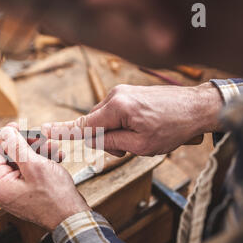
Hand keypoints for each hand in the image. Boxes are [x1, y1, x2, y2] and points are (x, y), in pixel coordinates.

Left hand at [0, 124, 90, 230]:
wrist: (72, 218)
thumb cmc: (54, 198)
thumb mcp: (34, 165)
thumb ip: (16, 146)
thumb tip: (5, 132)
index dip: (4, 137)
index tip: (16, 127)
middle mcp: (2, 190)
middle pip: (7, 156)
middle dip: (26, 145)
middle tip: (41, 138)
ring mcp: (14, 191)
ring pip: (21, 162)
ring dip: (37, 152)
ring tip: (53, 148)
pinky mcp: (25, 192)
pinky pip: (29, 171)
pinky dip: (41, 162)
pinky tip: (55, 158)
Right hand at [42, 83, 222, 155]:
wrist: (198, 108)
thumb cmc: (173, 127)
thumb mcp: (140, 145)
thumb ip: (111, 143)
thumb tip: (93, 139)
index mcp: (117, 108)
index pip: (83, 124)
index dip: (62, 130)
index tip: (44, 130)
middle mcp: (116, 96)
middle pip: (94, 124)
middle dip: (106, 140)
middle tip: (127, 150)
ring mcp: (122, 92)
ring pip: (105, 120)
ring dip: (116, 134)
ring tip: (140, 139)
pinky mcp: (129, 93)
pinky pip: (115, 113)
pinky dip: (122, 125)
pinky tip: (142, 129)